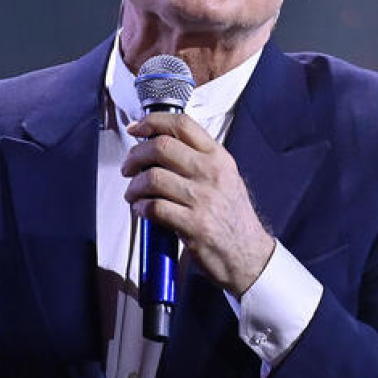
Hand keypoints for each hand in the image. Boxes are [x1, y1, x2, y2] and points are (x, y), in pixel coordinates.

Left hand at [122, 112, 274, 297]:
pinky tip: (142, 210)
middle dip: (135, 156)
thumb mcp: (225, 177)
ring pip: (153, 177)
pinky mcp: (194, 224)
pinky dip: (141, 207)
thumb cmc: (233, 217)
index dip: (152, 122)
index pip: (182, 124)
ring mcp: (203, 199)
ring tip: (133, 193)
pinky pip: (154, 207)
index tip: (136, 129)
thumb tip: (158, 145)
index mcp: (218, 157)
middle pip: (161, 147)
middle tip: (128, 167)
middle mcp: (211, 173)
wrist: (249, 255)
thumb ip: (198, 158)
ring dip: (134, 186)